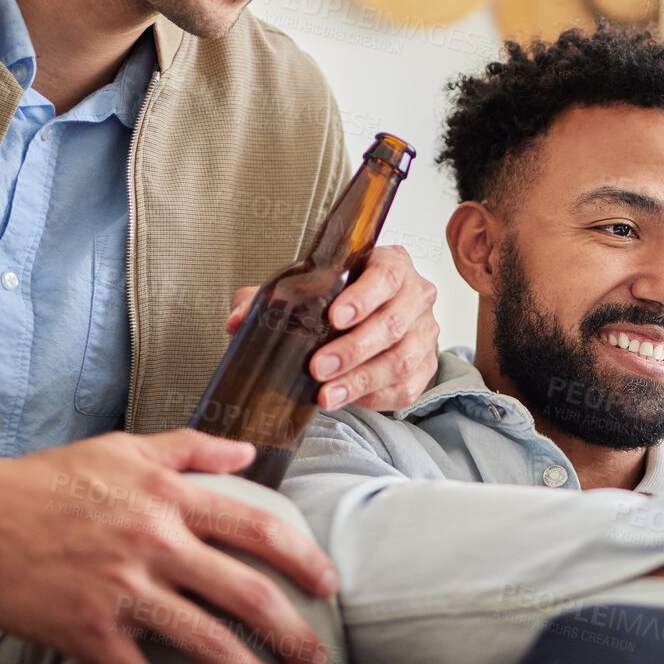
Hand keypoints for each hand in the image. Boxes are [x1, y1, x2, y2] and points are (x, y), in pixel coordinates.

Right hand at [0, 430, 340, 663]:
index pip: (258, 530)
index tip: (329, 586)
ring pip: (204, 640)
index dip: (302, 559)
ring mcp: (124, 589)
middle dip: (291, 633)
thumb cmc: (50, 477)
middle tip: (320, 662)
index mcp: (173, 499)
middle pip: (246, 593)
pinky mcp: (87, 629)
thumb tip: (248, 451)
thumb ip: (192, 445)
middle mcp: (159, 544)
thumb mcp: (127, 447)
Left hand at [227, 244, 439, 411]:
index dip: (362, 297)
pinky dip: (376, 396)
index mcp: (392, 264)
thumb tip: (237, 319)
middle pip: (392, 323)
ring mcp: (425, 332)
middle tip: (318, 366)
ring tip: (327, 393)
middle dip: (353, 349)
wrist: (371, 317)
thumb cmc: (340, 299)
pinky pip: (407, 386)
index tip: (334, 318)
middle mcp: (416, 296)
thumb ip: (269, 299)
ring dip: (361, 379)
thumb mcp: (305, 290)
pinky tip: (349, 398)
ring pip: (402, 359)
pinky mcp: (426, 365)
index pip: (385, 275)